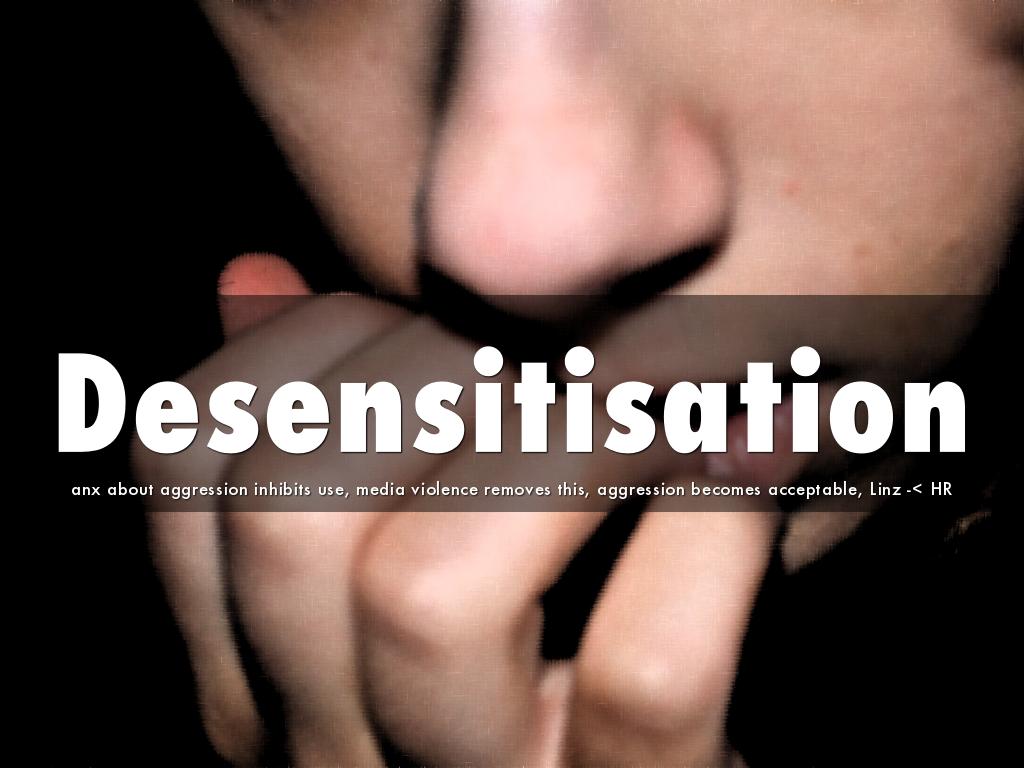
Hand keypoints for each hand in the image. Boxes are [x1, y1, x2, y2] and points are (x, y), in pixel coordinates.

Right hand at [137, 254, 858, 765]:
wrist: (651, 756)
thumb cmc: (541, 626)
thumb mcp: (414, 514)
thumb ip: (330, 415)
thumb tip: (252, 270)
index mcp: (256, 663)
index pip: (180, 458)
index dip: (297, 338)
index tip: (427, 297)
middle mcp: (324, 745)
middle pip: (290, 513)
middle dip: (430, 366)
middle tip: (556, 322)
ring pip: (429, 596)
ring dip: (563, 435)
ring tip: (658, 380)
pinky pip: (642, 671)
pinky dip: (706, 531)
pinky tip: (749, 459)